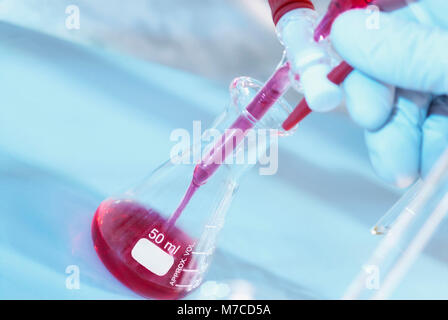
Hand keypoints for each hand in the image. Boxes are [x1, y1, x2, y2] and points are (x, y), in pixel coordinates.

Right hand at [331, 0, 447, 187]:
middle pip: (387, 58)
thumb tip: (346, 31)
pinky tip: (420, 168)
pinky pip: (424, 124)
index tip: (331, 59)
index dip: (352, 32)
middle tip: (371, 122)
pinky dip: (417, 148)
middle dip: (374, 96)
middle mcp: (443, 40)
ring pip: (402, 98)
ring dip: (393, 135)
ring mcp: (446, 76)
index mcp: (446, 14)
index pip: (382, 7)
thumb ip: (412, 51)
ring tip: (401, 170)